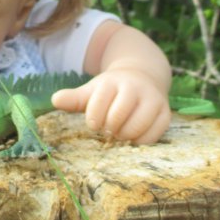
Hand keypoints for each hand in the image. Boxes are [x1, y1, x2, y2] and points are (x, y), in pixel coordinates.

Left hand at [51, 68, 170, 144]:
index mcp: (113, 81)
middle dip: (109, 128)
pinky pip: (153, 135)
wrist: (143, 77)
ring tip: (120, 132)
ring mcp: (153, 100)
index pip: (99, 103)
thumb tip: (55, 100)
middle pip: (117, 117)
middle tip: (108, 129)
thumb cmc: (112, 90)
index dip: (93, 119)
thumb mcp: (93, 90)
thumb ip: (74, 98)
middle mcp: (135, 88)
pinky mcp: (165, 113)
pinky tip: (134, 136)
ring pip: (137, 126)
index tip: (93, 124)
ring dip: (124, 135)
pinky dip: (140, 141)